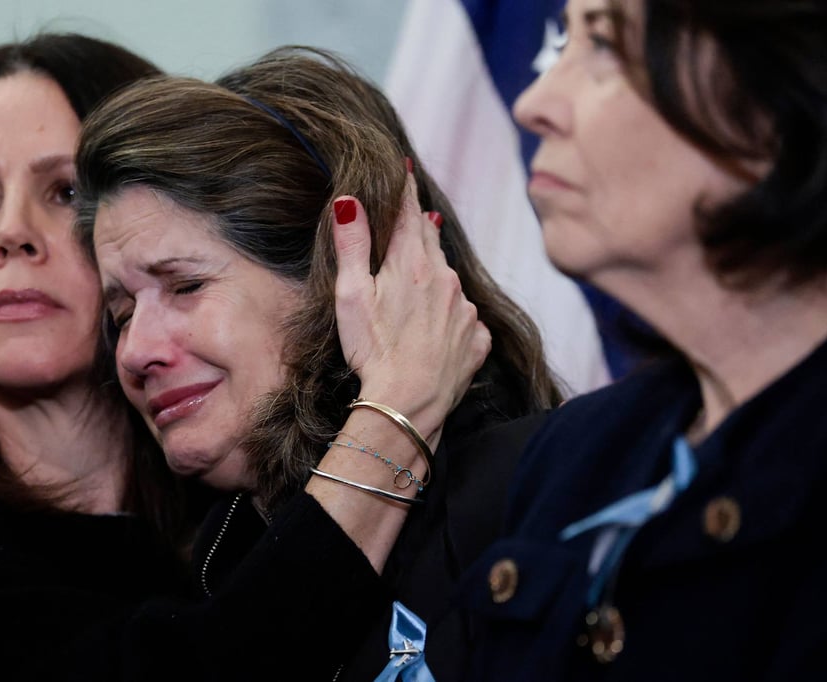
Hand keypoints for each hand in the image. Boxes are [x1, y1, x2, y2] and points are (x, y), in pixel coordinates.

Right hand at [332, 170, 490, 441]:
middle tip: (412, 215)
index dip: (405, 190)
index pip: (409, 213)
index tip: (406, 169)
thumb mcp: (351, 295)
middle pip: (430, 242)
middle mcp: (446, 278)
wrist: (409, 404)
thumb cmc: (373, 350)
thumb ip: (352, 246)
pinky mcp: (477, 338)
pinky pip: (464, 316)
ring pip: (448, 279)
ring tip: (418, 284)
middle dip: (419, 228)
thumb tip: (350, 200)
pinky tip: (435, 329)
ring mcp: (465, 309)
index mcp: (412, 263)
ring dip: (434, 275)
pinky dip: (450, 314)